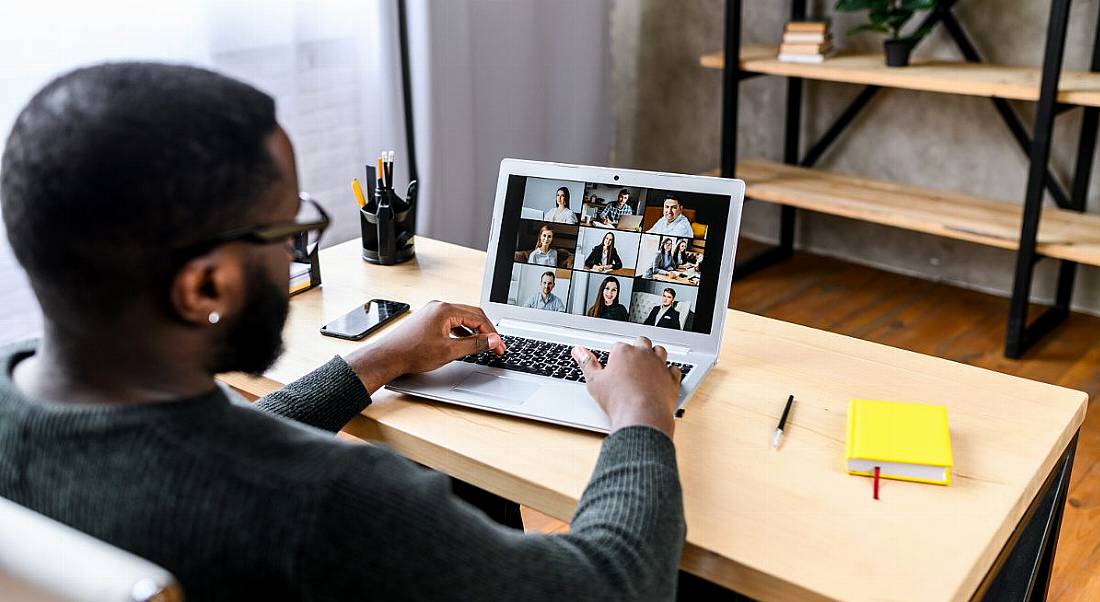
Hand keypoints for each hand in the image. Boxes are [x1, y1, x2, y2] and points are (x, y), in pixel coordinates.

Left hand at [344, 301, 505, 392]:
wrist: (388, 357)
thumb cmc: (412, 353)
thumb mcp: (449, 351)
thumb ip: (475, 344)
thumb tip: (493, 340)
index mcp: (445, 309)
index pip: (478, 318)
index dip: (492, 334)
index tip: (500, 347)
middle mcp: (439, 306)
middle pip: (472, 315)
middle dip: (486, 331)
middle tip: (496, 346)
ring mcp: (432, 312)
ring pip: (462, 318)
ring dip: (474, 331)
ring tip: (483, 345)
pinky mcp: (428, 320)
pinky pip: (451, 322)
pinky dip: (462, 332)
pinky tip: (465, 343)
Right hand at [571, 337, 679, 436]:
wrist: (642, 416)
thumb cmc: (618, 400)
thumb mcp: (594, 382)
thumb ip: (586, 363)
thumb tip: (578, 351)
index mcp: (624, 352)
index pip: (618, 346)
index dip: (614, 356)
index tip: (613, 366)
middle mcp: (643, 354)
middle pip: (641, 342)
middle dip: (636, 348)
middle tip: (630, 362)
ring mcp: (659, 365)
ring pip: (660, 351)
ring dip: (654, 355)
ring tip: (647, 365)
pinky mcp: (671, 378)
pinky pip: (674, 369)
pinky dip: (669, 372)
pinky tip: (663, 377)